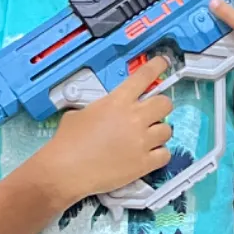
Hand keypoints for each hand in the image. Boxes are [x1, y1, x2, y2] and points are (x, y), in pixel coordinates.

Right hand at [37, 56, 173, 204]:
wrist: (65, 170)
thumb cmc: (68, 142)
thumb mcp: (80, 113)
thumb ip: (100, 108)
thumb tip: (103, 112)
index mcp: (117, 101)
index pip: (144, 76)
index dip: (157, 66)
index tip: (163, 63)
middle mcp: (134, 118)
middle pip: (165, 103)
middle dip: (161, 106)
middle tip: (152, 113)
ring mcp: (141, 141)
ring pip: (167, 130)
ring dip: (159, 132)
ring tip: (146, 138)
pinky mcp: (144, 163)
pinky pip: (165, 154)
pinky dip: (159, 154)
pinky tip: (148, 155)